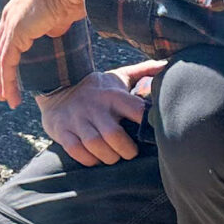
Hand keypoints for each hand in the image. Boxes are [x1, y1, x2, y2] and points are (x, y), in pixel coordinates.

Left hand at [0, 0, 102, 104]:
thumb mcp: (61, 11)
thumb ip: (54, 22)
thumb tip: (54, 30)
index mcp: (19, 10)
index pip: (2, 35)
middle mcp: (10, 16)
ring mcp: (10, 23)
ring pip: (0, 59)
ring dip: (3, 81)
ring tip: (7, 99)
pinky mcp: (15, 32)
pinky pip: (6, 62)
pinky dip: (7, 79)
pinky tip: (10, 92)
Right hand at [37, 69, 152, 166]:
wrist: (57, 86)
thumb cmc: (96, 88)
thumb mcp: (118, 76)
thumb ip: (143, 71)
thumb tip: (166, 64)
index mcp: (113, 95)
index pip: (136, 110)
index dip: (148, 125)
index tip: (153, 134)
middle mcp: (95, 106)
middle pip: (114, 135)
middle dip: (126, 150)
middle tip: (130, 152)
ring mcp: (77, 119)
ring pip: (95, 145)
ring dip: (108, 157)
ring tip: (113, 157)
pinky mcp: (62, 130)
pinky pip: (76, 150)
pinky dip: (89, 159)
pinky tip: (95, 158)